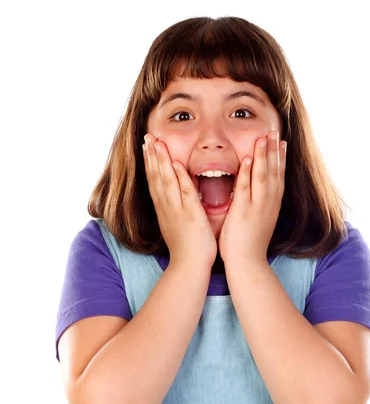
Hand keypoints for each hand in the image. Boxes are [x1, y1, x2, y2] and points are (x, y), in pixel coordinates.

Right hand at [142, 134, 217, 268]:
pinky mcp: (189, 214)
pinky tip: (174, 163)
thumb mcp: (178, 225)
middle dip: (151, 156)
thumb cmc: (188, 249)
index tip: (148, 147)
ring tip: (156, 142)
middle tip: (147, 137)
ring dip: (160, 160)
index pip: (155, 181)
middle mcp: (167, 207)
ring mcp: (176, 210)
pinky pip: (183, 192)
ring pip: (165, 180)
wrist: (189, 266)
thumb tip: (179, 201)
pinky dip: (178, 177)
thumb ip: (178, 210)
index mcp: (165, 209)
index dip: (150, 163)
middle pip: (155, 176)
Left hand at [218, 131, 286, 265]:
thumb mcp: (259, 221)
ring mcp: (257, 206)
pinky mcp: (244, 211)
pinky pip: (246, 188)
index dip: (280, 158)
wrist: (247, 263)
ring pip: (262, 176)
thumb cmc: (249, 244)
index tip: (281, 141)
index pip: (278, 176)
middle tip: (274, 131)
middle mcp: (268, 203)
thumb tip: (258, 196)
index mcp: (271, 205)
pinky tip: (247, 158)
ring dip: (263, 155)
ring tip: (264, 137)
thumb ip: (259, 206)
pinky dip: (247, 172)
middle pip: (273, 172)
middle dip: (274, 150)